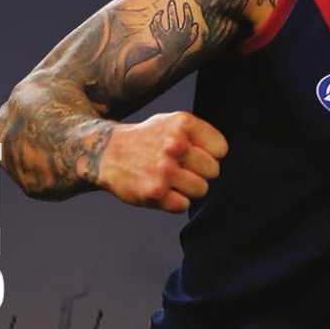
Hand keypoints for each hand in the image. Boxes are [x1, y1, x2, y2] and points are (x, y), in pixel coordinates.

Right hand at [97, 111, 227, 213]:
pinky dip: (174, 202)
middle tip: (180, 169)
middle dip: (199, 172)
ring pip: (202, 190)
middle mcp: (175, 145)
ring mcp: (164, 170)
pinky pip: (184, 205)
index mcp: (183, 124)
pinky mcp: (155, 192)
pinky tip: (160, 190)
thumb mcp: (172, 123)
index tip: (194, 154)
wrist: (106, 153)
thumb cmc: (146, 139)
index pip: (221, 149)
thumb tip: (223, 156)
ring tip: (170, 180)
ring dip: (188, 189)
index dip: (209, 155)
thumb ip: (199, 135)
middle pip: (214, 171)